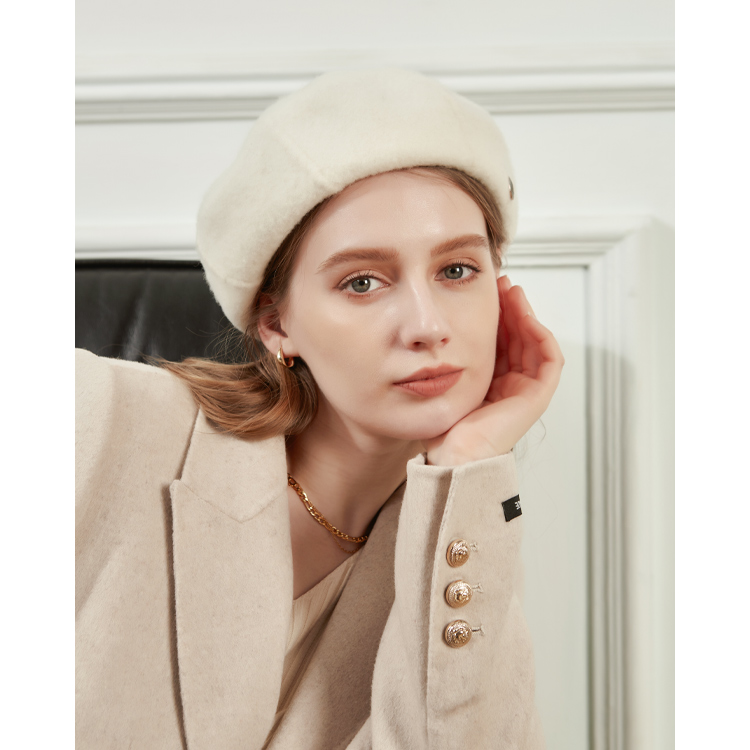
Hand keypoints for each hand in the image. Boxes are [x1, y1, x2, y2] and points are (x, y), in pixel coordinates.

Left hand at [425, 276, 564, 465]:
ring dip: (526, 315)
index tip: (488, 292)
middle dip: (512, 309)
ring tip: (512, 292)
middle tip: (502, 284)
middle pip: (519, 338)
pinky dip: (541, 336)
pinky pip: (549, 361)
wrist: (452, 453)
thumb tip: (442, 327)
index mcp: (491, 384)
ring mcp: (525, 392)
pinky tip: (526, 316)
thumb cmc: (444, 426)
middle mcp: (510, 387)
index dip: (498, 315)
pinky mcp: (536, 397)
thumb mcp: (447, 380)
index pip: (501, 341)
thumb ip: (452, 357)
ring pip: (534, 344)